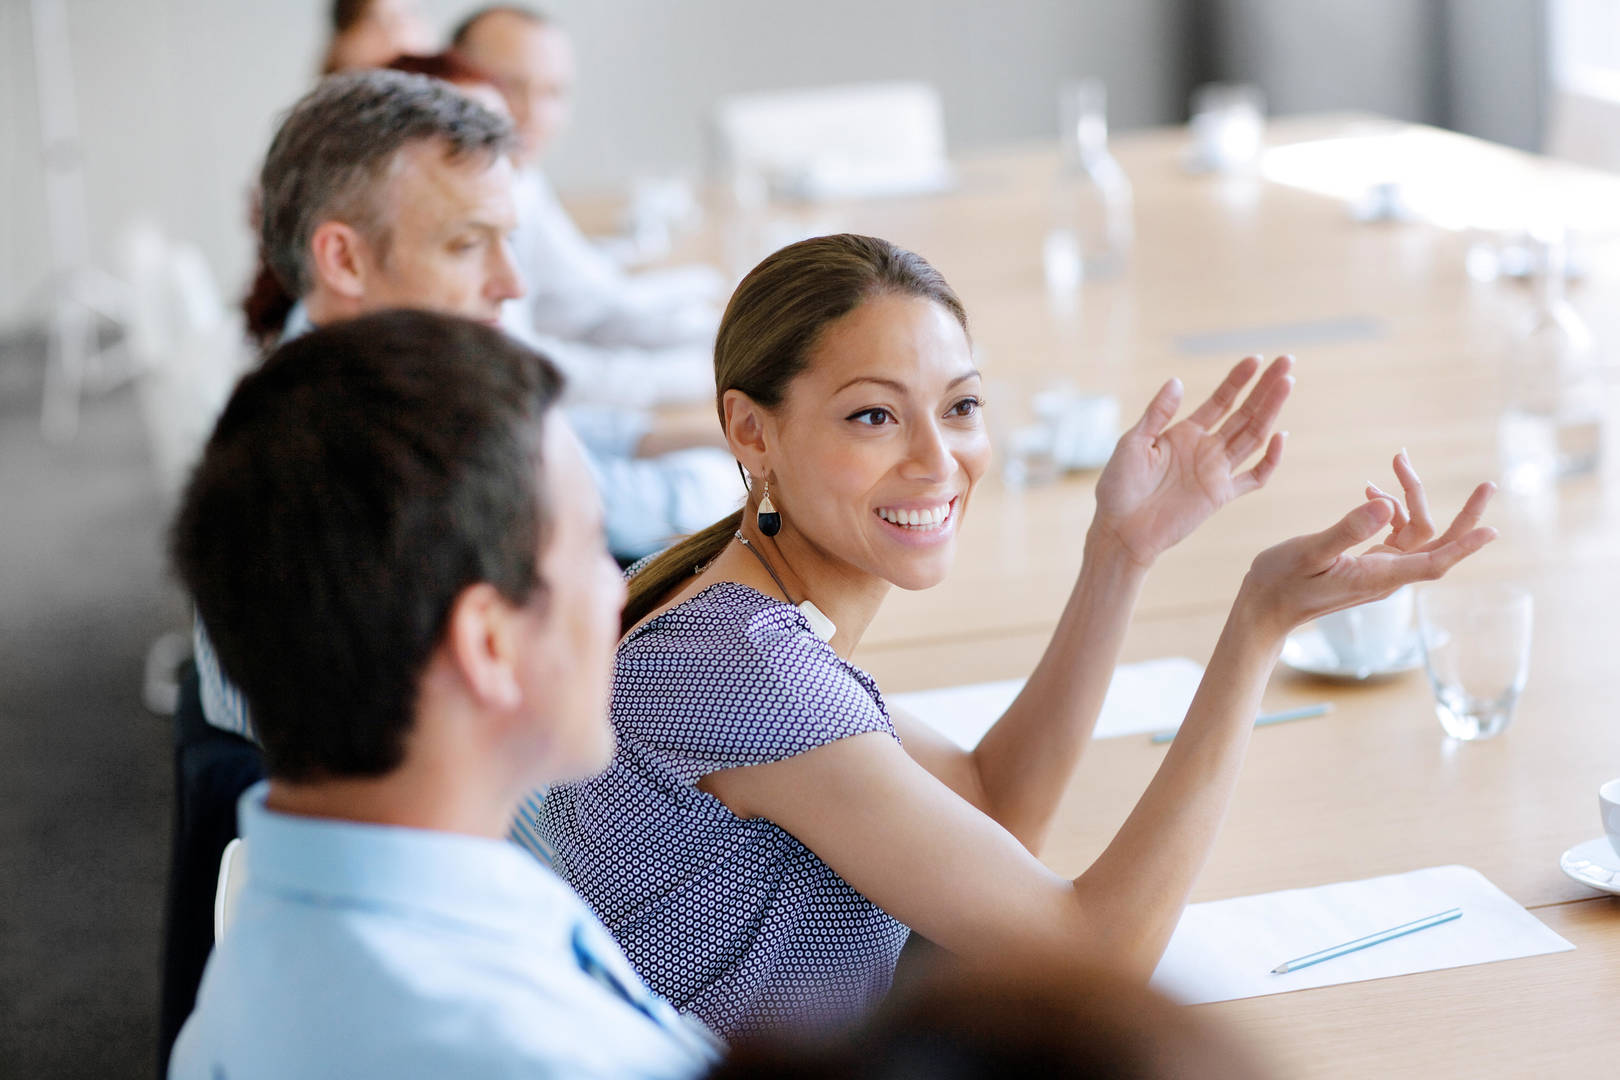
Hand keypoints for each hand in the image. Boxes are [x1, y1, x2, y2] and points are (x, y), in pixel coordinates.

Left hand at [1091, 355, 1292, 567]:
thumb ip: (1157, 414)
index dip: (1237, 380)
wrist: (1120, 529)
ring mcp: (1216, 471)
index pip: (1220, 401)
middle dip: (1265, 388)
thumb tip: (1176, 380)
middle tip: (1287, 362)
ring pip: (1253, 436)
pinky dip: (1270, 460)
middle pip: (1244, 413)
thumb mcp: (1133, 442)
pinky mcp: (1221, 496)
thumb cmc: (1119, 486)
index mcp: (1184, 433)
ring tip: (1288, 384)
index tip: (1256, 359)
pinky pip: (1254, 478)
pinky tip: (1280, 436)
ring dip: (1271, 411)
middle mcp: (1205, 449)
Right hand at [1237, 480, 1496, 642]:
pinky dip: (1392, 509)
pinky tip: (1370, 491)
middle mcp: (1387, 575)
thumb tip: (1385, 504)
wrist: (1265, 607)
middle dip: (1463, 514)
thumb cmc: (1282, 582)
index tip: (1493, 531)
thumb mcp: (1311, 551)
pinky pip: (1397, 535)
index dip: (1465, 546)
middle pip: (1438, 544)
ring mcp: (1380, 570)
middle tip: (1487, 485)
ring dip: (1411, 498)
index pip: (1434, 562)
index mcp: (1378, 575)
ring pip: (1416, 532)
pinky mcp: (1369, 565)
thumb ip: (1348, 529)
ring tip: (1395, 463)